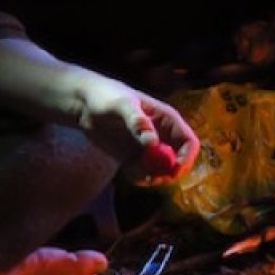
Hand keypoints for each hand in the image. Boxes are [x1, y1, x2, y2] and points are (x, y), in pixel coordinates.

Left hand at [74, 76, 200, 185]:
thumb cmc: (106, 96)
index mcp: (167, 120)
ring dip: (151, 177)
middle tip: (152, 178)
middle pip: (179, 162)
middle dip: (169, 173)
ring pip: (162, 171)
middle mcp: (162, 135)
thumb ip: (137, 121)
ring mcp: (149, 148)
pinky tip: (126, 170)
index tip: (173, 170)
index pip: (189, 142)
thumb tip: (152, 142)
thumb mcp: (121, 105)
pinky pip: (145, 174)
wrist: (85, 104)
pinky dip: (139, 177)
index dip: (186, 158)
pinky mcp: (135, 157)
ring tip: (132, 171)